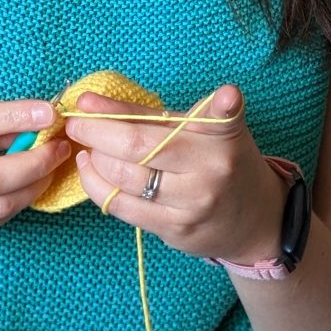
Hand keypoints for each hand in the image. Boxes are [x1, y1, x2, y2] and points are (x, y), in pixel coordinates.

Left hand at [66, 85, 287, 262]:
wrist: (256, 217)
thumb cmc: (224, 158)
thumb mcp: (204, 126)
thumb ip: (155, 114)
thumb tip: (93, 101)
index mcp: (219, 133)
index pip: (157, 118)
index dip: (117, 110)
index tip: (84, 100)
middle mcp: (208, 169)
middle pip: (136, 148)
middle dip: (94, 131)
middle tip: (74, 121)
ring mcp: (192, 204)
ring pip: (125, 179)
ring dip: (95, 159)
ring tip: (83, 145)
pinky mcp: (176, 231)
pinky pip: (124, 208)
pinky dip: (99, 187)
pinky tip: (92, 171)